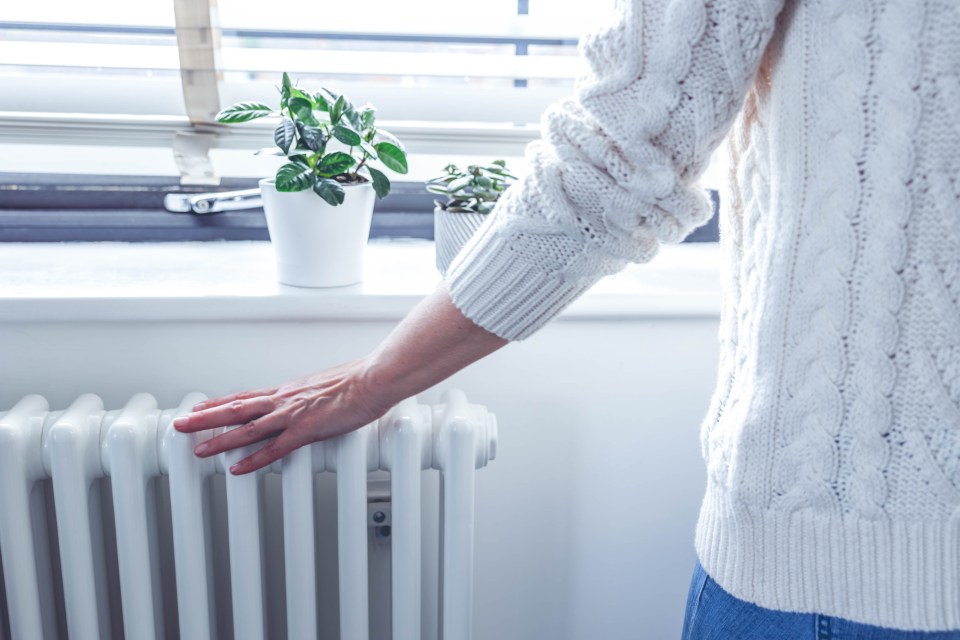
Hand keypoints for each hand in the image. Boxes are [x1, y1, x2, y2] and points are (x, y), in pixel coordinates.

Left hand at [172, 358, 387, 474]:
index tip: (200, 408)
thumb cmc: (358, 379)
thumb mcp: (328, 384)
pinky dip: (253, 460)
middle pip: (236, 409)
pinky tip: (237, 469)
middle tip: (180, 425)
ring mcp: (294, 416)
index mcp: (289, 390)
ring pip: (247, 429)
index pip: (246, 396)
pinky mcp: (307, 430)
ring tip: (198, 450)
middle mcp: (285, 400)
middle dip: (205, 419)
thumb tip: (310, 399)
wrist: (374, 378)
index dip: (220, 403)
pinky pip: (274, 449)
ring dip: (220, 440)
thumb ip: (313, 395)